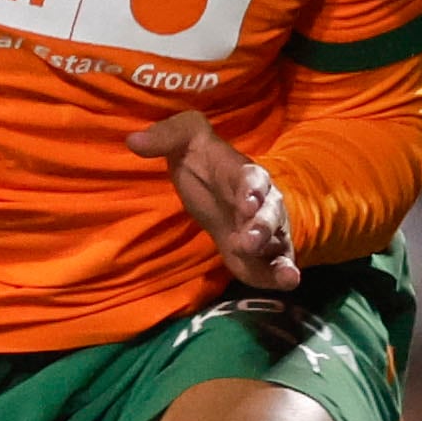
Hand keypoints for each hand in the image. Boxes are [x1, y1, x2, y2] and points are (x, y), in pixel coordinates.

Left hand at [131, 111, 300, 292]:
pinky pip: (272, 264)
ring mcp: (262, 229)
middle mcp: (262, 201)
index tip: (246, 201)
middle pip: (269, 213)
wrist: (208, 179)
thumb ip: (164, 136)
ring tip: (288, 275)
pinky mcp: (256, 253)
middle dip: (262, 227)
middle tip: (250, 242)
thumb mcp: (182, 136)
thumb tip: (134, 142)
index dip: (252, 189)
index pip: (252, 178)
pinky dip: (279, 275)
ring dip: (280, 258)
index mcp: (244, 172)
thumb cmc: (199, 155)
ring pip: (277, 242)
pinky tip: (287, 284)